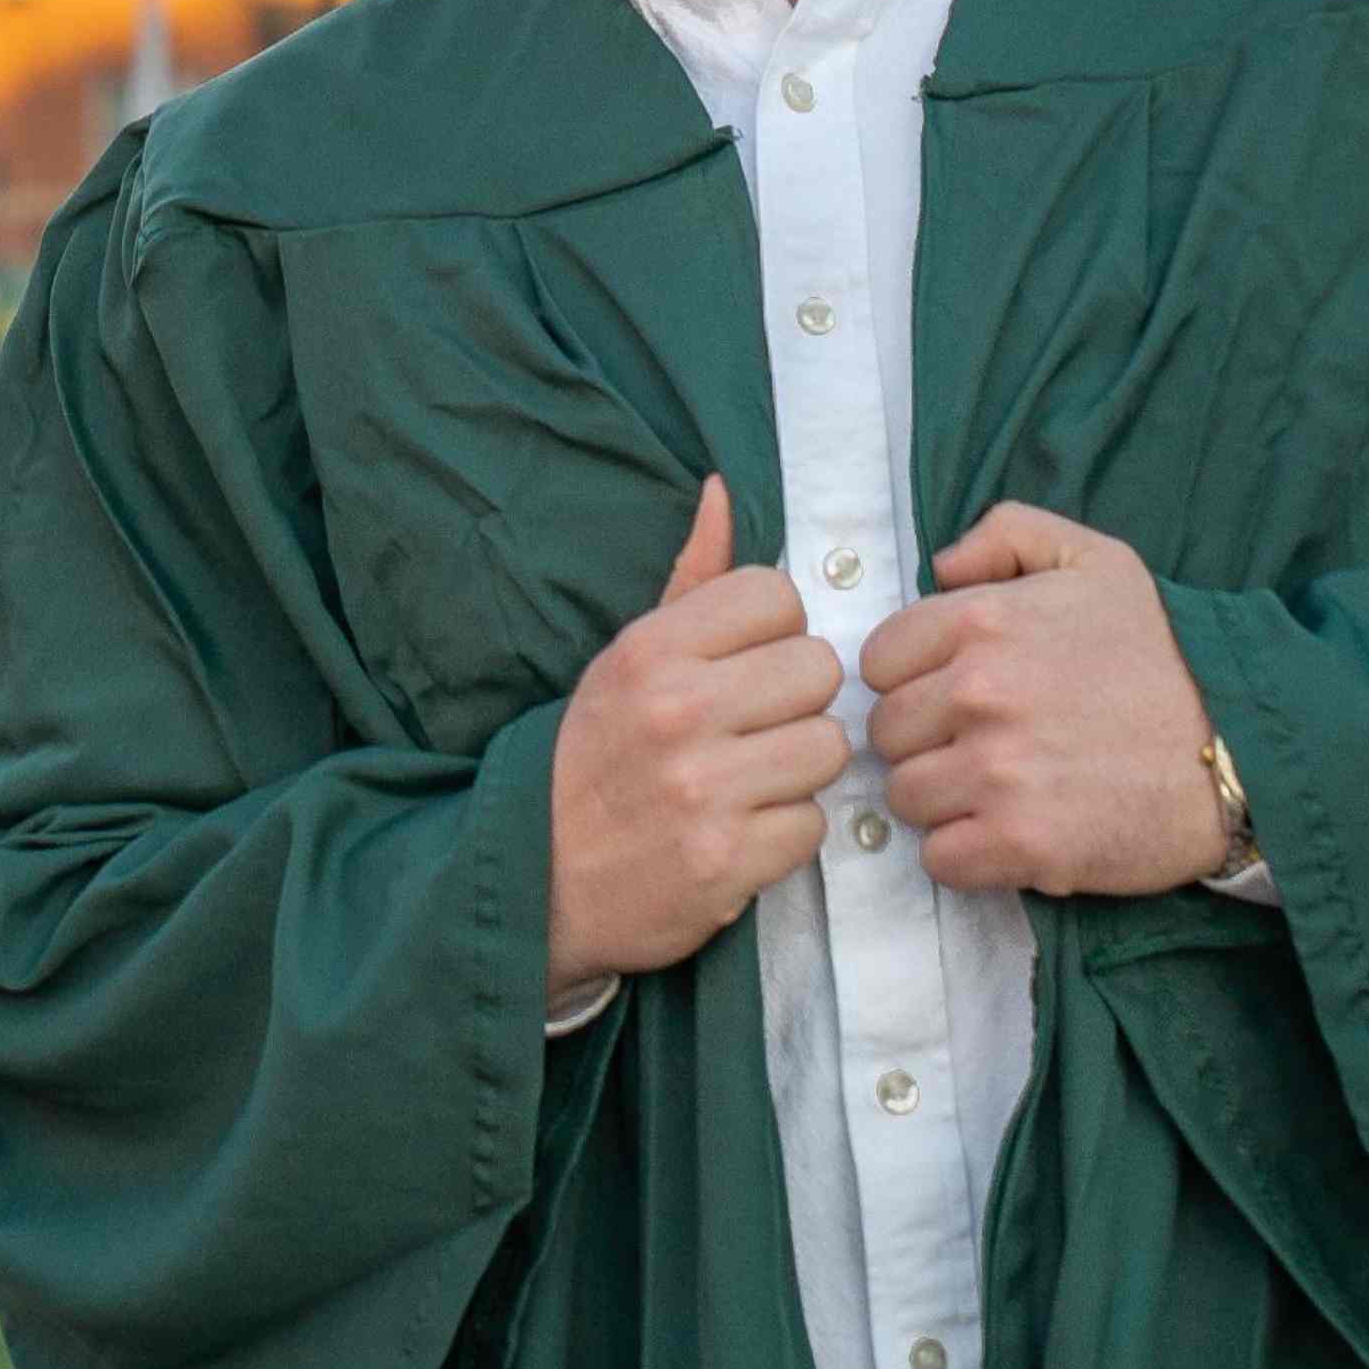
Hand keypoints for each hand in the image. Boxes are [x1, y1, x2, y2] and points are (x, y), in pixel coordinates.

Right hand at [545, 476, 846, 1000]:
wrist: (540, 878)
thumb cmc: (595, 755)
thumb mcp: (626, 657)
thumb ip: (690, 577)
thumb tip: (723, 490)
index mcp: (652, 649)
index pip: (778, 596)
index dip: (776, 630)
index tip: (747, 663)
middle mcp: (678, 711)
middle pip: (818, 669)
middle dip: (796, 700)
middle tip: (756, 726)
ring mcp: (704, 791)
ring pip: (827, 747)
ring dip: (800, 768)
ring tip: (754, 777)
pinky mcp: (726, 863)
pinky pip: (813, 826)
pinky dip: (787, 833)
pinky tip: (744, 829)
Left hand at [859, 500, 1229, 898]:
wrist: (1238, 746)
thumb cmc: (1164, 651)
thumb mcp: (1093, 558)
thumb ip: (1005, 534)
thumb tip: (939, 566)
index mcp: (981, 621)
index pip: (879, 661)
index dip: (910, 679)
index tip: (949, 694)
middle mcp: (978, 694)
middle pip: (887, 733)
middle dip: (923, 741)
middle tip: (977, 746)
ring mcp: (997, 773)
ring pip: (907, 798)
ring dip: (942, 800)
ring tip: (996, 792)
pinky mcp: (1021, 845)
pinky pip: (941, 861)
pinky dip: (966, 856)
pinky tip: (1007, 835)